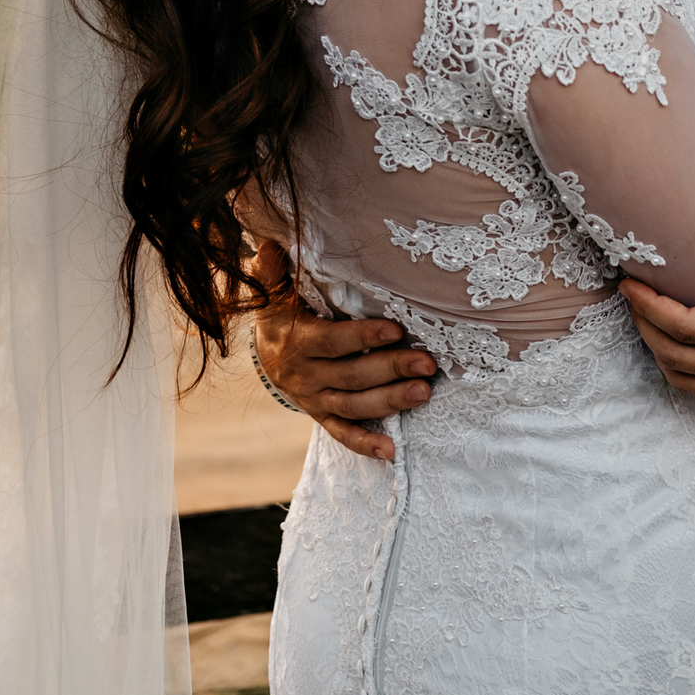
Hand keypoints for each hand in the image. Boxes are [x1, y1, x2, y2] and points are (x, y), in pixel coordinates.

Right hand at [252, 240, 436, 461]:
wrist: (266, 354)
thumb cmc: (281, 315)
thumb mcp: (273, 294)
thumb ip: (272, 272)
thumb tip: (267, 243)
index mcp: (298, 343)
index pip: (334, 342)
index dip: (364, 337)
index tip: (396, 329)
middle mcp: (307, 376)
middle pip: (353, 375)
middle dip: (392, 369)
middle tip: (428, 363)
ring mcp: (316, 400)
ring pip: (355, 405)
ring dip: (391, 402)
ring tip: (424, 393)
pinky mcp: (323, 416)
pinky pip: (343, 434)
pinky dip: (365, 444)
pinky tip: (392, 451)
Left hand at [620, 188, 694, 399]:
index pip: (688, 326)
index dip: (652, 307)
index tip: (631, 285)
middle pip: (675, 355)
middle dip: (645, 326)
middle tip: (630, 297)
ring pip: (687, 379)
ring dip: (659, 351)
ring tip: (647, 319)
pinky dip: (681, 369)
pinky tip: (676, 344)